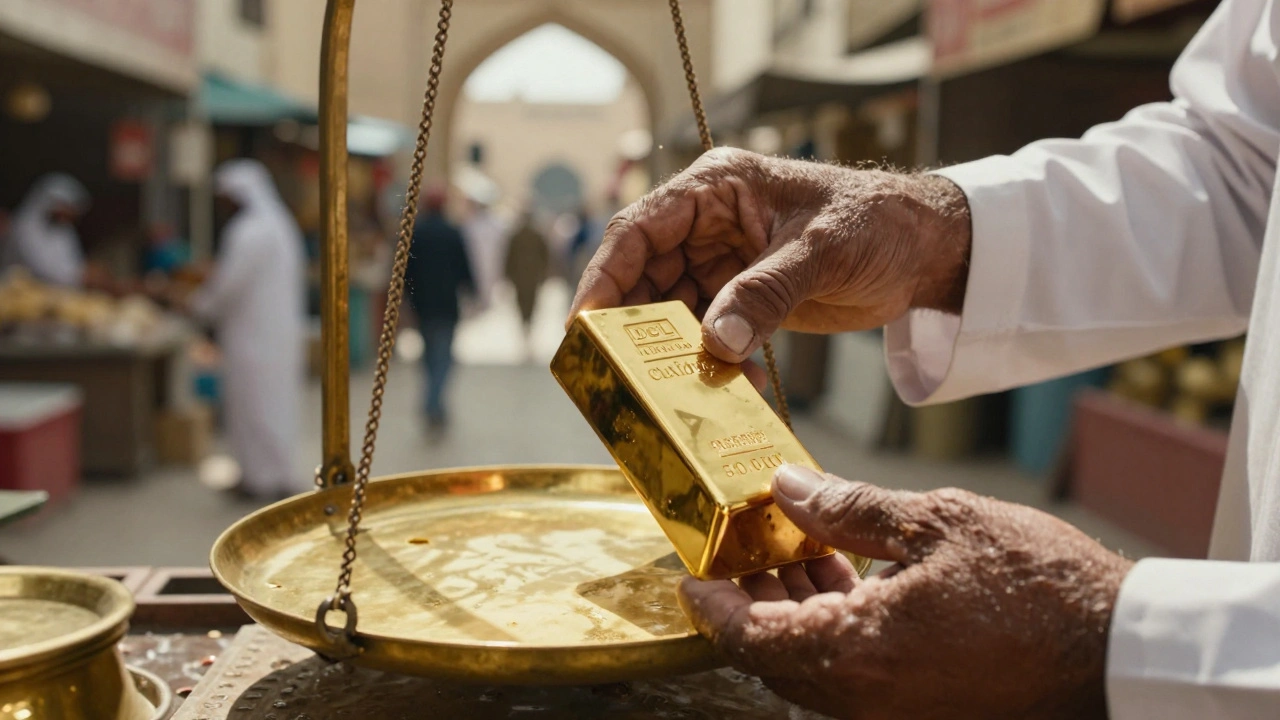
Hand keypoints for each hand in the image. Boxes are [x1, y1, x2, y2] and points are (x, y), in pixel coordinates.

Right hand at [569, 147, 971, 361]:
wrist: (927, 250)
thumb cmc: (877, 223)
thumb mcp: (821, 252)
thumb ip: (766, 294)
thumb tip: (715, 344)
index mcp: (717, 187)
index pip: (640, 229)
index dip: (604, 276)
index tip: (583, 324)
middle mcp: (708, 223)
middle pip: (643, 275)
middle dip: (630, 324)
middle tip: (615, 373)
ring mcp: (723, 262)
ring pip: (670, 311)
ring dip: (670, 352)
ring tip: (668, 391)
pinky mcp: (742, 298)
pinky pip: (708, 335)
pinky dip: (711, 364)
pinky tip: (725, 390)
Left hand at [678, 465, 1133, 719]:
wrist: (1118, 649)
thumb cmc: (1037, 585)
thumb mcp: (936, 522)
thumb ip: (849, 509)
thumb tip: (786, 488)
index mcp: (857, 652)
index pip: (749, 637)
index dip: (713, 604)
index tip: (692, 573)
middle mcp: (865, 698)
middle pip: (775, 655)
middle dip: (752, 598)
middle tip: (745, 545)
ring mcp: (893, 711)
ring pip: (814, 664)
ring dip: (795, 608)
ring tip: (798, 547)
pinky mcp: (921, 709)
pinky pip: (853, 673)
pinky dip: (834, 628)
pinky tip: (847, 577)